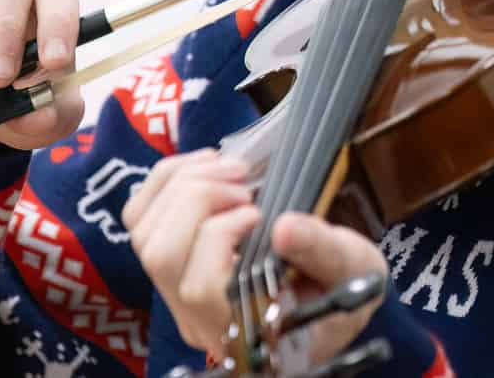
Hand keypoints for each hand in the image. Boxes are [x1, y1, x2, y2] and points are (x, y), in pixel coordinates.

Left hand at [122, 151, 385, 361]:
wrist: (330, 293)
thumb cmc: (343, 285)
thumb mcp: (353, 270)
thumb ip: (323, 251)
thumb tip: (284, 226)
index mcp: (245, 329)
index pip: (200, 289)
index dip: (221, 236)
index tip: (261, 213)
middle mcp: (199, 319)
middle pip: (161, 256)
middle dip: (198, 199)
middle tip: (245, 182)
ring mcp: (176, 294)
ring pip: (144, 233)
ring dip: (183, 183)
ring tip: (232, 169)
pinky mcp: (169, 262)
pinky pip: (140, 217)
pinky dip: (166, 179)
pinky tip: (208, 164)